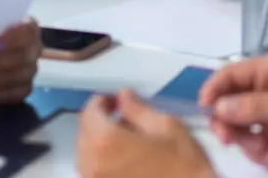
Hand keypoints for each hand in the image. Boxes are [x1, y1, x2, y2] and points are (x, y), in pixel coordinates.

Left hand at [77, 90, 213, 177]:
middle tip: (123, 115)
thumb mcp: (166, 126)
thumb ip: (139, 109)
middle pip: (85, 134)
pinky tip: (128, 159)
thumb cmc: (183, 167)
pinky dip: (105, 161)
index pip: (90, 113)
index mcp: (107, 142)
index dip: (102, 101)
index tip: (115, 100)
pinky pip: (95, 172)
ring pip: (88, 155)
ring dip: (102, 142)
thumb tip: (125, 97)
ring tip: (128, 139)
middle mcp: (94, 165)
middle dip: (101, 121)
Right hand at [200, 55, 267, 166]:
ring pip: (238, 126)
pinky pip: (252, 143)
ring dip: (245, 141)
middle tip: (231, 140)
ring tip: (265, 150)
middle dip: (227, 122)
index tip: (205, 109)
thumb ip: (259, 105)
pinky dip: (257, 152)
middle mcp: (267, 89)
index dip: (214, 88)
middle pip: (229, 102)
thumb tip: (220, 106)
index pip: (232, 73)